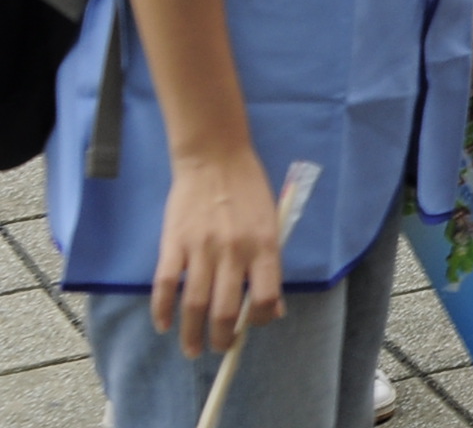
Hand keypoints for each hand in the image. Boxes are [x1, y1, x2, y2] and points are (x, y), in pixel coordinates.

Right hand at [153, 146, 284, 355]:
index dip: (261, 320)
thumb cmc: (248, 191)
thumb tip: (273, 307)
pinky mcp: (173, 244)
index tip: (252, 329)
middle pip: (227, 310)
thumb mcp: (271, 223)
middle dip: (224, 339)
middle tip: (220, 349)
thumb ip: (269, 264)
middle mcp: (234, 250)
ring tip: (192, 350)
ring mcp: (201, 248)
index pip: (266, 297)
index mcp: (264, 245)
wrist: (215, 159)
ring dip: (192, 334)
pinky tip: (164, 325)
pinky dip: (162, 310)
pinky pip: (165, 285)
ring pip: (195, 305)